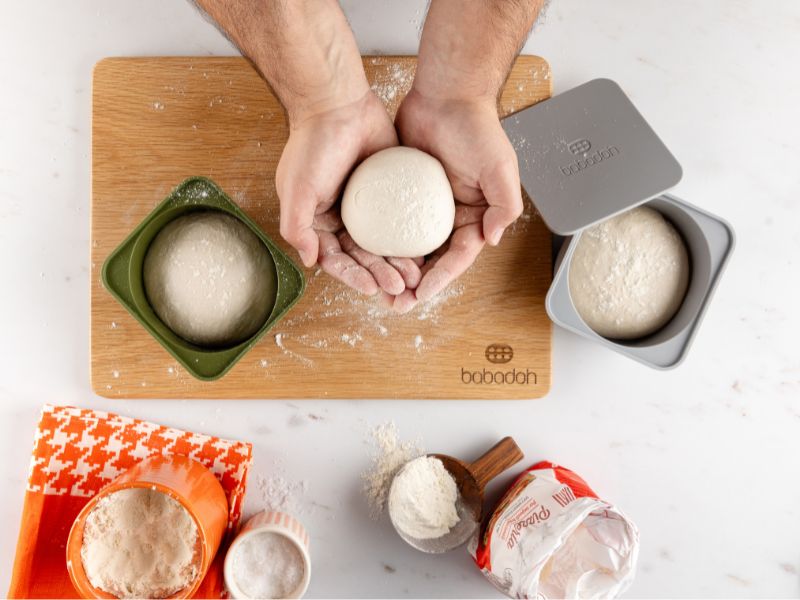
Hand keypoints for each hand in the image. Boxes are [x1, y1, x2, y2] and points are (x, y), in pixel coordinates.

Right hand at [276, 92, 422, 295]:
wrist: (338, 104)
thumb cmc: (312, 145)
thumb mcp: (297, 189)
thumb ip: (297, 227)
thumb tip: (309, 262)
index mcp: (319, 223)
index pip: (336, 260)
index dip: (353, 276)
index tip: (371, 289)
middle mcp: (343, 219)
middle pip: (363, 257)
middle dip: (380, 275)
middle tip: (399, 288)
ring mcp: (368, 208)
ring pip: (384, 244)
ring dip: (397, 263)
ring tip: (414, 276)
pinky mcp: (391, 192)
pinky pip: (402, 221)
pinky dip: (410, 238)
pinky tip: (424, 250)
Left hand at [389, 88, 522, 311]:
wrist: (447, 94)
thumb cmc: (477, 128)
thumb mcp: (500, 168)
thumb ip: (504, 204)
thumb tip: (493, 239)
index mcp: (475, 216)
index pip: (458, 256)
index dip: (440, 278)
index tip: (420, 295)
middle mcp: (449, 216)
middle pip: (432, 259)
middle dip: (414, 284)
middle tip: (395, 304)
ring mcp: (423, 206)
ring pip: (409, 246)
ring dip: (395, 269)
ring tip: (377, 290)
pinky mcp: (401, 192)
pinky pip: (390, 222)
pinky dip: (381, 241)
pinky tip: (366, 255)